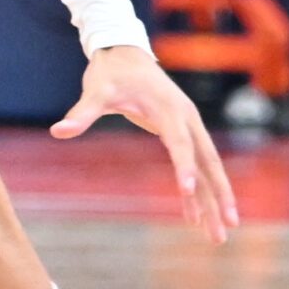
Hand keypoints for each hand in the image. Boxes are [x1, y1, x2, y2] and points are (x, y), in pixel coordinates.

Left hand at [53, 46, 238, 244]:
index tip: (187, 191)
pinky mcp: (182, 133)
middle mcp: (187, 120)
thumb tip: (58, 131)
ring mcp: (188, 128)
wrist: (126, 52)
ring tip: (220, 235)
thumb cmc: (111, 72)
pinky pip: (194, 167)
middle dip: (220, 194)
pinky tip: (196, 217)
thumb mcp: (96, 89)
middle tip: (230, 224)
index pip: (180, 143)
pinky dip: (196, 192)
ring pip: (207, 168)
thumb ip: (82, 113)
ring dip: (215, 200)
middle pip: (208, 161)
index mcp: (170, 109)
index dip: (184, 167)